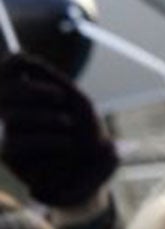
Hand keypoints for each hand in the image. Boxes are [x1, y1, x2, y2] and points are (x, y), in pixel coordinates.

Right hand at [0, 52, 117, 209]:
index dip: (11, 64)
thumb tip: (22, 56)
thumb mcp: (77, 103)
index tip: (26, 59)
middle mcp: (14, 113)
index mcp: (29, 96)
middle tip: (61, 98)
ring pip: (11, 116)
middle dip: (32, 90)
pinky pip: (14, 144)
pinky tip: (65, 144)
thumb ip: (51, 80)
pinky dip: (44, 140)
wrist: (93, 172)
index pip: (8, 71)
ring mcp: (9, 134)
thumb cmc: (87, 134)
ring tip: (68, 124)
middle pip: (3, 92)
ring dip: (43, 116)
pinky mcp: (11, 157)